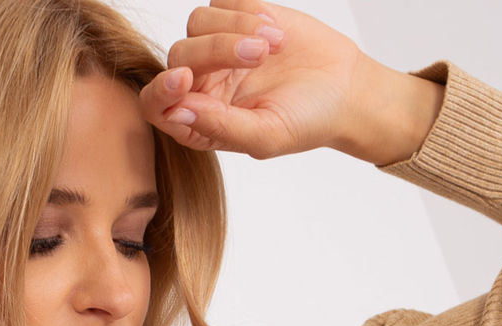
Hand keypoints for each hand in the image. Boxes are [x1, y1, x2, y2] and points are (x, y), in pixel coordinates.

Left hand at [139, 0, 369, 159]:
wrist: (344, 88)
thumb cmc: (305, 121)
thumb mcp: (265, 135)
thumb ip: (220, 127)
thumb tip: (177, 113)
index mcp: (199, 121)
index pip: (157, 105)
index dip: (162, 91)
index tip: (185, 79)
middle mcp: (202, 84)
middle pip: (179, 55)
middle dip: (217, 50)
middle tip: (260, 56)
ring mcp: (217, 48)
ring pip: (198, 22)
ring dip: (236, 28)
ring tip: (274, 46)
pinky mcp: (237, 17)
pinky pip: (223, 2)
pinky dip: (248, 10)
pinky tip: (277, 32)